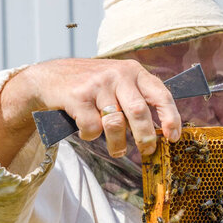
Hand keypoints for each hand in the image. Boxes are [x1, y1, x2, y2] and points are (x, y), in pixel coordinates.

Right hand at [0, 58, 181, 165]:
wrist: (49, 77)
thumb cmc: (92, 86)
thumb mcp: (119, 83)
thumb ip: (139, 99)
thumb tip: (162, 131)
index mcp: (134, 72)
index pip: (160, 95)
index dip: (171, 117)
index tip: (173, 137)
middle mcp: (118, 74)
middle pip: (139, 112)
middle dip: (146, 137)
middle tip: (147, 150)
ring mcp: (97, 84)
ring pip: (115, 124)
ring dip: (118, 144)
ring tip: (118, 150)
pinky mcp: (77, 96)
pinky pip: (92, 127)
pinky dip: (91, 137)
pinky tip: (88, 133)